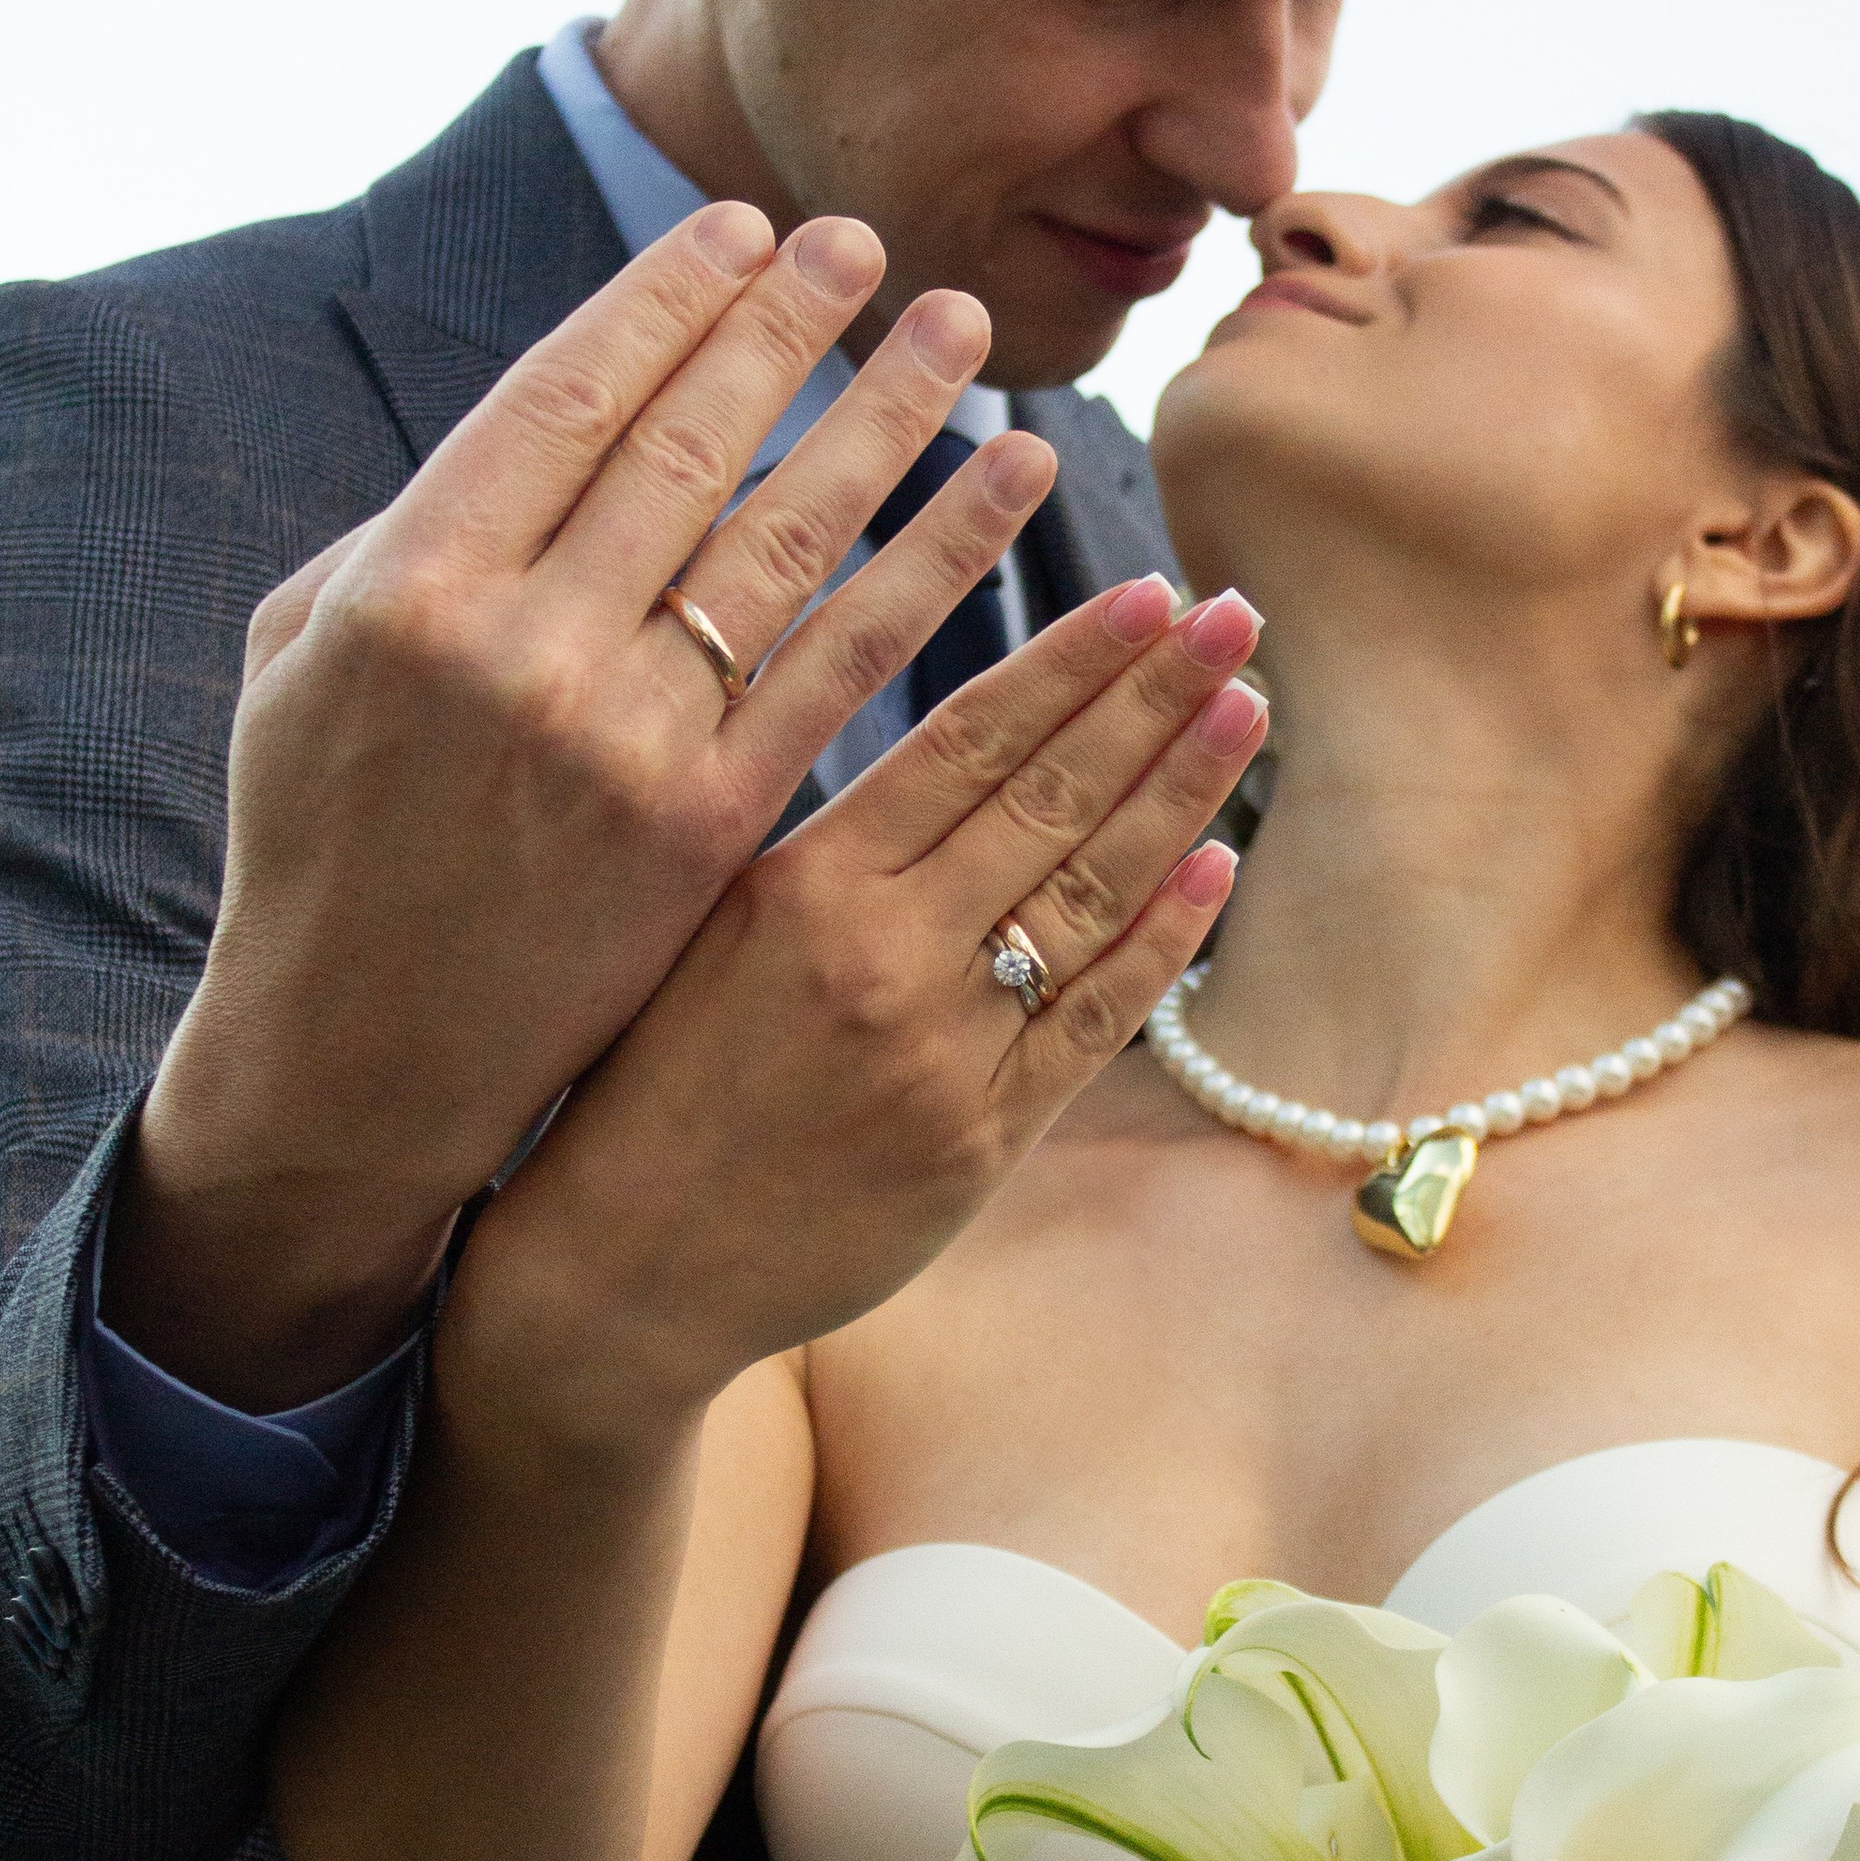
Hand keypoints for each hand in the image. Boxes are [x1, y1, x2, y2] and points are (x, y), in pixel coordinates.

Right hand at [107, 204, 1027, 1400]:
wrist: (365, 1048)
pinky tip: (1006, 488)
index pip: (565, 396)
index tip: (742, 233)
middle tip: (865, 246)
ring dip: (891, 418)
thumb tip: (554, 419)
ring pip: (791, 540)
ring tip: (960, 332)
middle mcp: (523, 649)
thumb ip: (414, 529)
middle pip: (688, 446)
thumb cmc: (329, 831)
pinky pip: (850, 664)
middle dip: (787, 329)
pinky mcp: (714, 821)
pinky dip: (940, 564)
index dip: (668, 301)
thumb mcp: (306, 654)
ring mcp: (627, 741)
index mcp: (409, 583)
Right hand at [446, 575, 1271, 1444]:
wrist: (616, 1266)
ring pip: (1088, 899)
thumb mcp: (695, 921)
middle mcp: (883, 955)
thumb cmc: (641, 1077)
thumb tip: (948, 744)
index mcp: (802, 881)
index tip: (1151, 594)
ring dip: (1179, 797)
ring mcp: (942, 1053)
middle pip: (1051, 800)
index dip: (1072, 661)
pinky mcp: (977, 1142)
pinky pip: (1091, 1023)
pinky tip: (1214, 865)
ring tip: (1243, 708)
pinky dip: (1159, 943)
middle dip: (1155, 700)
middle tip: (1238, 616)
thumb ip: (818, 838)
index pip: (970, 739)